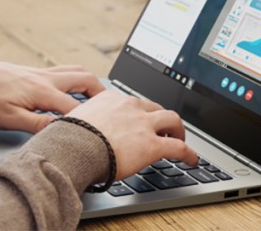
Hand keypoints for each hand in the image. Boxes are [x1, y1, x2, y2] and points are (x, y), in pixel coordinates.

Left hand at [0, 56, 105, 132]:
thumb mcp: (8, 119)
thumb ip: (37, 124)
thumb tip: (61, 130)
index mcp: (42, 91)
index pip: (77, 107)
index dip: (93, 119)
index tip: (106, 130)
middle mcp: (46, 78)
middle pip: (86, 80)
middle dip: (102, 94)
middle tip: (112, 109)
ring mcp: (41, 72)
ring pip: (76, 71)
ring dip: (92, 83)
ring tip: (99, 98)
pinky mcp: (35, 71)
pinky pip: (65, 70)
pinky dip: (77, 78)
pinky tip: (73, 88)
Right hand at [68, 90, 196, 179]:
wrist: (74, 147)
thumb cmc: (68, 137)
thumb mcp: (75, 119)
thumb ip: (84, 121)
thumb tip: (76, 130)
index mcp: (112, 99)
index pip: (133, 102)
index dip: (140, 112)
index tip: (140, 119)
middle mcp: (131, 107)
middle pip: (155, 108)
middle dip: (162, 118)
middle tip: (164, 128)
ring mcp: (144, 125)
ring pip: (172, 120)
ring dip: (178, 130)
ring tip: (180, 139)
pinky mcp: (153, 145)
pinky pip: (179, 148)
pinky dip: (189, 154)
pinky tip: (192, 161)